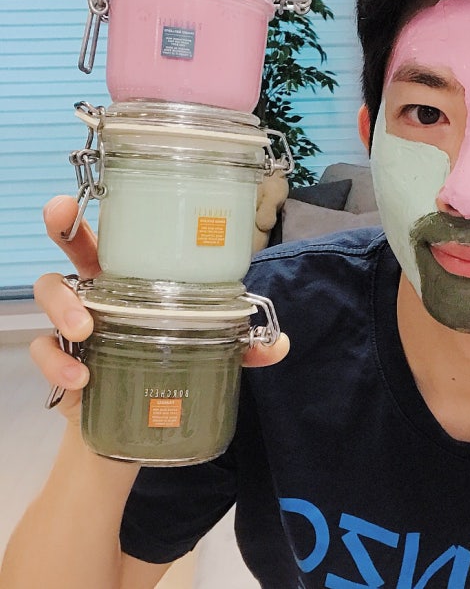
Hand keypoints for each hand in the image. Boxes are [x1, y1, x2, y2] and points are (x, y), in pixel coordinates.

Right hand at [30, 197, 289, 421]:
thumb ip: (243, 346)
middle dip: (63, 225)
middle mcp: (99, 290)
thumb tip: (279, 345)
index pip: (115, 234)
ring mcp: (74, 323)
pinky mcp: (60, 360)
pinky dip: (56, 363)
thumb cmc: (171, 364)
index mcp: (134, 277)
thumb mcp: (211, 351)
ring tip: (84, 332)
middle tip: (62, 219)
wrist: (140, 423)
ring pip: (51, 292)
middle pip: (71, 247)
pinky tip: (79, 379)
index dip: (106, 209)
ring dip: (63, 307)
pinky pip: (43, 351)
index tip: (87, 194)